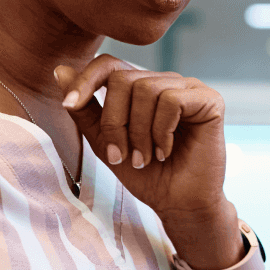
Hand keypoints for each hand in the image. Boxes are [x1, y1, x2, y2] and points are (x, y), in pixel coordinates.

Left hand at [54, 57, 226, 220]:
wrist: (178, 204)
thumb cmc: (146, 175)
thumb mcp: (105, 142)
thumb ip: (86, 109)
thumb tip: (60, 70)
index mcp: (142, 87)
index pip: (109, 65)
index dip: (85, 80)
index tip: (68, 105)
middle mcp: (166, 81)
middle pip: (123, 79)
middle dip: (115, 121)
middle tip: (123, 156)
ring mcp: (190, 88)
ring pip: (146, 89)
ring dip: (139, 132)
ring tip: (146, 158)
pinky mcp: (210, 100)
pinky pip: (172, 100)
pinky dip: (162, 131)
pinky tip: (166, 150)